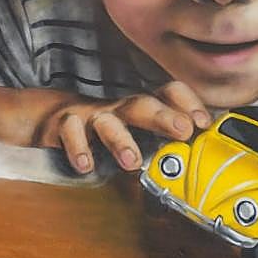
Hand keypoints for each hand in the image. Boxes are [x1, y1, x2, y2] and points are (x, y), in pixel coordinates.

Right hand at [39, 81, 210, 173]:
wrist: (52, 117)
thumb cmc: (104, 129)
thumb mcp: (135, 131)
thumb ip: (164, 141)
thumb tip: (204, 154)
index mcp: (139, 108)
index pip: (168, 92)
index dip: (188, 102)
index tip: (204, 123)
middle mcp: (118, 108)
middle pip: (142, 104)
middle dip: (164, 117)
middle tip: (184, 130)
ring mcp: (90, 116)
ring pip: (106, 121)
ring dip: (120, 140)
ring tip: (132, 161)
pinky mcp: (63, 125)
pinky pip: (70, 132)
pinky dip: (78, 148)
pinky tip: (86, 165)